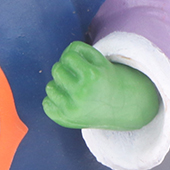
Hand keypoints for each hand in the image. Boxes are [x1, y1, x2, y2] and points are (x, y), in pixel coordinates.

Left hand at [43, 41, 159, 130]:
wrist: (123, 108)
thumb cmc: (108, 80)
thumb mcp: (101, 60)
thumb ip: (79, 49)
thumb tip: (61, 55)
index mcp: (91, 76)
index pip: (67, 57)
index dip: (73, 57)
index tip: (81, 63)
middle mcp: (81, 93)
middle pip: (56, 70)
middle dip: (65, 69)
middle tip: (76, 75)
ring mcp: (72, 109)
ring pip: (50, 87)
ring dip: (59, 85)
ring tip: (73, 88)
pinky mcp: (66, 119)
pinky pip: (47, 104)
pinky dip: (54, 101)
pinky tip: (68, 100)